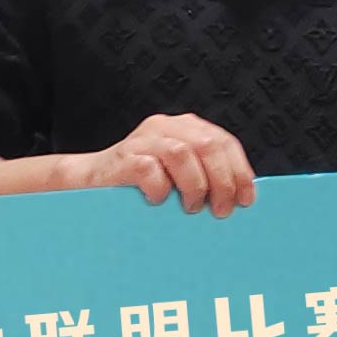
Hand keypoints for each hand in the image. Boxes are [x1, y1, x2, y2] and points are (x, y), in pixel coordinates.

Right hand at [71, 113, 257, 216]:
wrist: (89, 184)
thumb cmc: (139, 185)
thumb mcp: (178, 175)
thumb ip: (205, 174)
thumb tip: (241, 197)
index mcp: (184, 128)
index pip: (223, 141)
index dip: (240, 171)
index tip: (246, 199)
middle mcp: (165, 127)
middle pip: (208, 145)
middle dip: (222, 181)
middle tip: (221, 210)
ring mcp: (143, 140)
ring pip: (183, 154)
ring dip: (195, 186)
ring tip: (191, 208)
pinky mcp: (124, 157)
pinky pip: (151, 169)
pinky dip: (161, 189)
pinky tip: (159, 201)